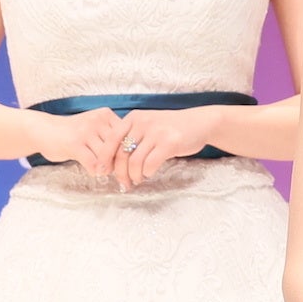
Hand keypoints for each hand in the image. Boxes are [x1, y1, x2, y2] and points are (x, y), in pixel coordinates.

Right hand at [26, 106, 121, 177]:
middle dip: (120, 162)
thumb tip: (131, 157)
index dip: (130, 151)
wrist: (43, 130)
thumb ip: (112, 138)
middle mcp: (98, 120)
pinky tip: (93, 171)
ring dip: (108, 168)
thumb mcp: (95, 128)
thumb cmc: (73, 133)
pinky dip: (95, 170)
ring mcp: (86, 131)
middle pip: (119, 146)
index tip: (129, 163)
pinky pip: (93, 162)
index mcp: (106, 115)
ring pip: (107, 155)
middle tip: (121, 173)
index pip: (128, 135)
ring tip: (104, 171)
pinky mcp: (74, 144)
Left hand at [104, 106, 220, 190]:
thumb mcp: (148, 125)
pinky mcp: (170, 142)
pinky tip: (149, 174)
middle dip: (119, 173)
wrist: (200, 123)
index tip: (101, 171)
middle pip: (121, 154)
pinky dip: (147, 173)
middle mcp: (143, 123)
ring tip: (137, 180)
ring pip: (135, 161)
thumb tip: (111, 163)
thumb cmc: (171, 128)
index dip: (104, 158)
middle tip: (123, 183)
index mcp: (133, 118)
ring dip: (133, 175)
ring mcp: (157, 132)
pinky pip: (150, 164)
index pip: (111, 140)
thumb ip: (131, 137)